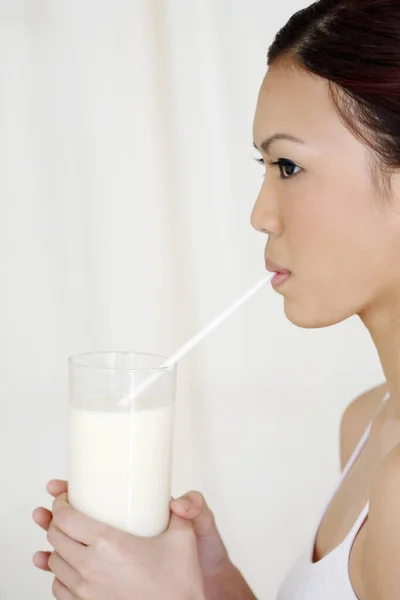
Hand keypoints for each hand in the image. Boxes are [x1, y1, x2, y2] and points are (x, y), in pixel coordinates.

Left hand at [33, 486, 203, 599]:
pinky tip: (72, 566)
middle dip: (57, 521)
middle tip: (68, 514)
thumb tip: (171, 501)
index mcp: (109, 544)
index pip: (66, 518)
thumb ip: (178, 513)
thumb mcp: (182, 538)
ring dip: (58, 547)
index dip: (60, 504)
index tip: (65, 498)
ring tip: (70, 539)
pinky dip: (61, 574)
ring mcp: (85, 592)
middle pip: (55, 537)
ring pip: (54, 562)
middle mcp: (91, 567)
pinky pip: (59, 588)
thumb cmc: (177, 586)